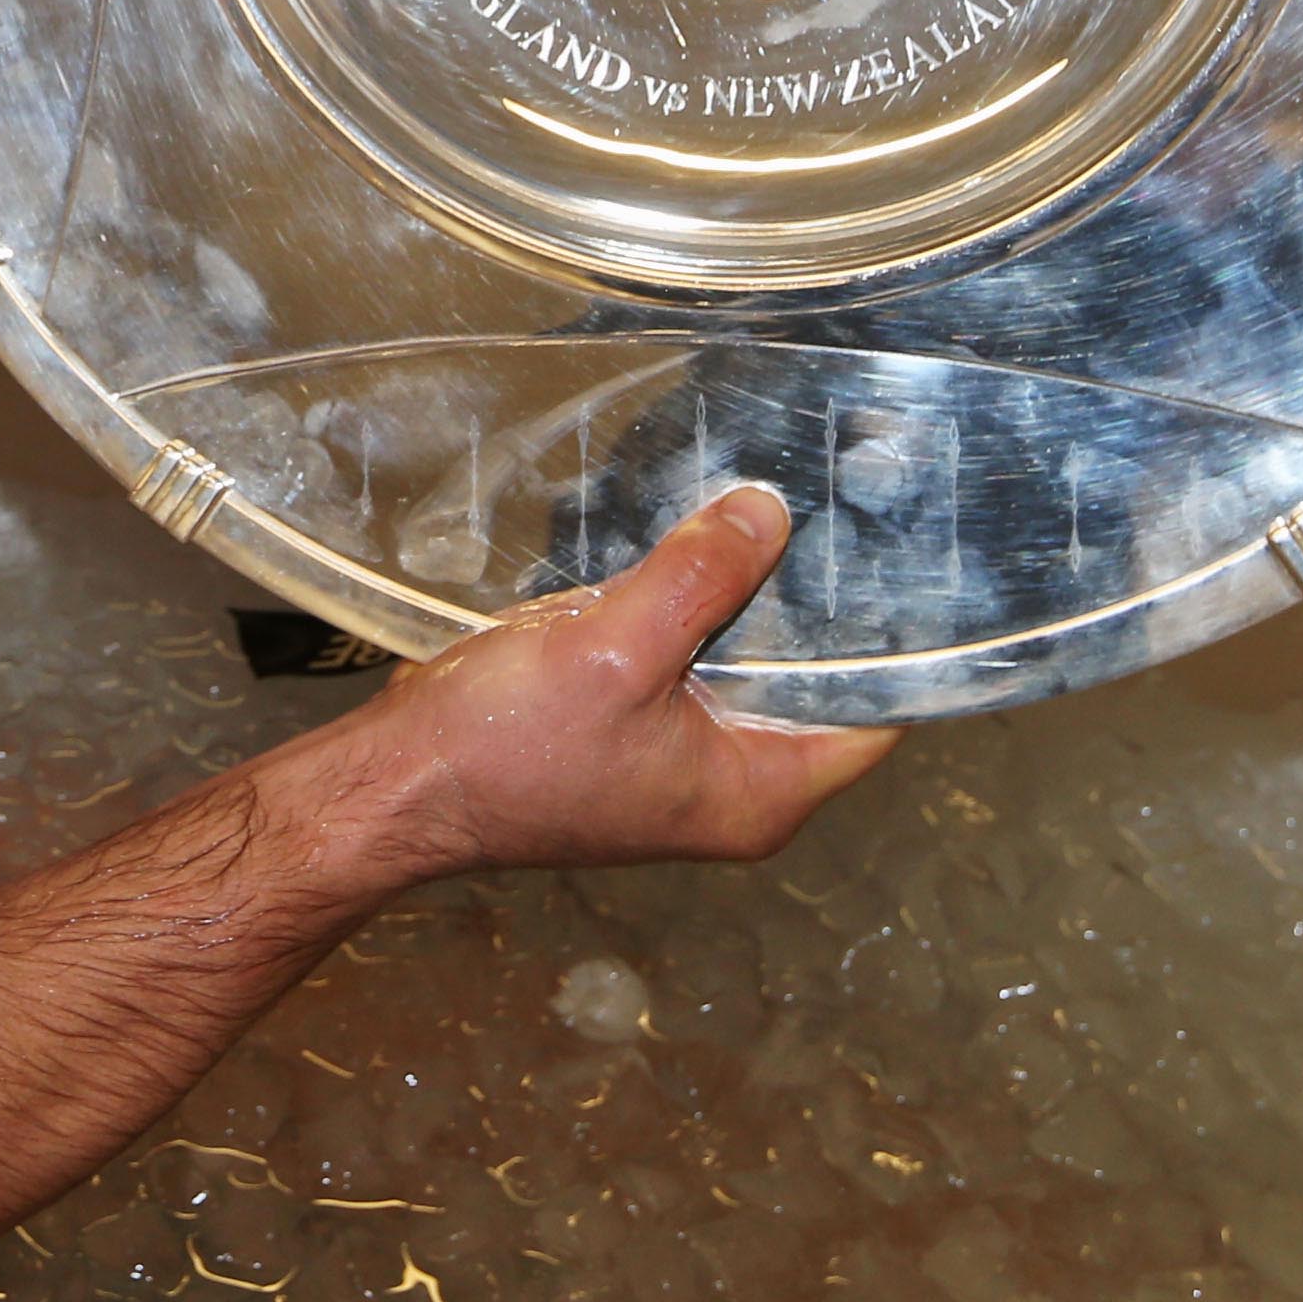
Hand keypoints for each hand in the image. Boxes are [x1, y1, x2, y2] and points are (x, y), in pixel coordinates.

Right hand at [341, 485, 894, 878]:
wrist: (397, 784)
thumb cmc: (503, 749)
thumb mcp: (616, 647)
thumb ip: (701, 576)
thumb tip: (767, 513)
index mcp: (758, 793)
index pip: (876, 716)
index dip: (897, 638)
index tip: (905, 554)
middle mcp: (733, 787)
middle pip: (813, 682)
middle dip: (815, 602)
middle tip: (834, 508)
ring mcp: (682, 763)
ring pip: (747, 665)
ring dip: (745, 600)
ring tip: (764, 512)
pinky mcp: (635, 734)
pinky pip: (691, 662)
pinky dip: (693, 611)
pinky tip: (688, 549)